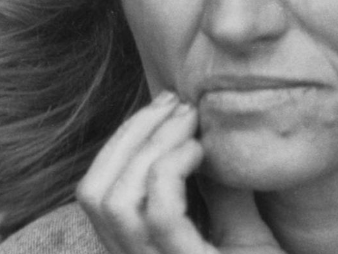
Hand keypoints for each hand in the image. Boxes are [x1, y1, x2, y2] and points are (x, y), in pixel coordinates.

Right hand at [77, 92, 285, 253]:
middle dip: (130, 135)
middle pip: (94, 193)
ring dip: (149, 146)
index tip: (166, 106)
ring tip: (191, 124)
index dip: (120, 142)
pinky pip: (160, 215)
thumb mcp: (243, 233)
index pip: (96, 194)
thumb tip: (209, 137)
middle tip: (177, 104)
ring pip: (114, 202)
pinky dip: (173, 170)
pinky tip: (201, 152)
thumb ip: (220, 193)